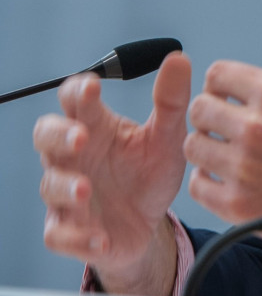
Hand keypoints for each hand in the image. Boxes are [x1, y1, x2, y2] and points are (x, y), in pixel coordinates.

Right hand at [32, 51, 190, 294]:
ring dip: (65, 186)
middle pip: (46, 137)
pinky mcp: (71, 231)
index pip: (75, 100)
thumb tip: (179, 58)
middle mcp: (75, 158)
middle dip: (58, 135)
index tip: (93, 86)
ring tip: (87, 189)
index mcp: (96, 128)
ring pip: (50, 185)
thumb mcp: (168, 137)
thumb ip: (171, 100)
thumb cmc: (150, 173)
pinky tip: (99, 237)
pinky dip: (77, 237)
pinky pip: (60, 235)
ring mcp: (68, 195)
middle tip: (81, 137)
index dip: (78, 91)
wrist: (152, 223)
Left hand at [184, 0, 261, 274]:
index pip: (217, 74)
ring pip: (193, 147)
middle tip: (238, 128)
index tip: (241, 99)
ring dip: (210, 149)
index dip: (227, 85)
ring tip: (237, 155)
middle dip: (216, 115)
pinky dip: (212, 184)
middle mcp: (256, 128)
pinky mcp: (238, 206)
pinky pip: (198, 187)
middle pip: (200, 109)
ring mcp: (244, 169)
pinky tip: (237, 180)